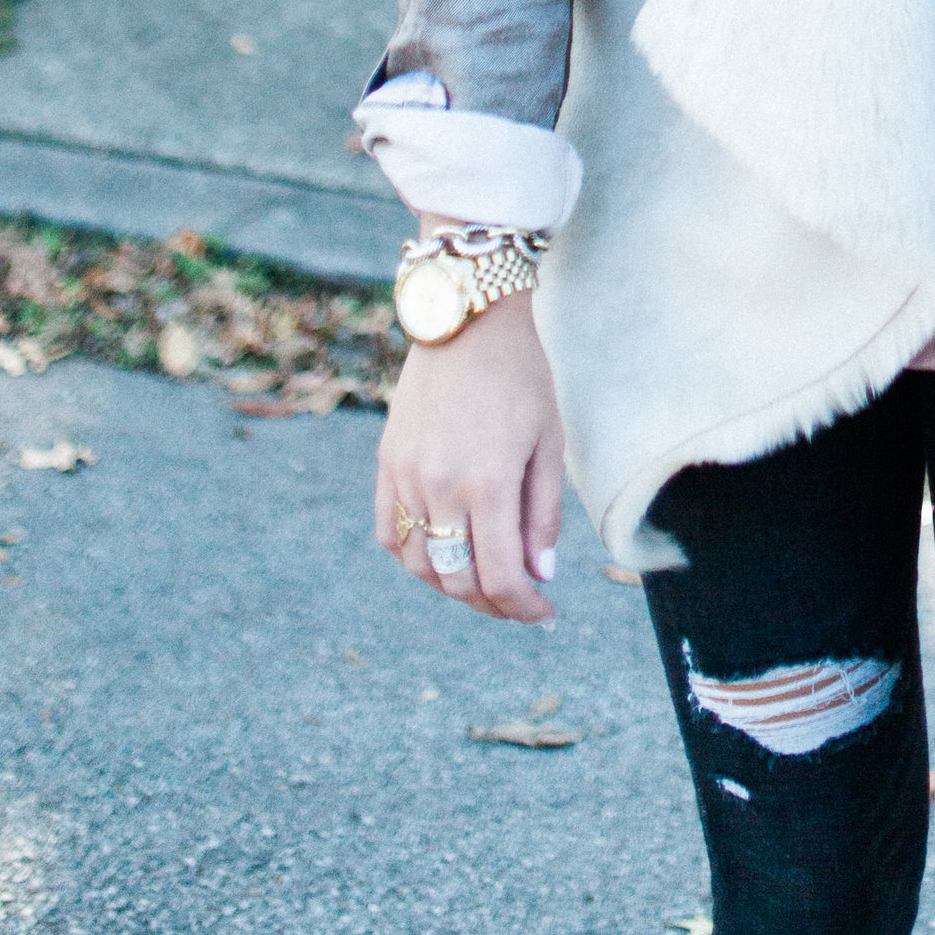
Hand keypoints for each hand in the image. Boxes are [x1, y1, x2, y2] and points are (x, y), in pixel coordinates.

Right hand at [376, 286, 563, 625]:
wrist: (466, 319)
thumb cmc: (520, 375)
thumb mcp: (548, 441)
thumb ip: (543, 513)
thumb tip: (540, 574)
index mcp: (488, 482)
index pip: (500, 576)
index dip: (524, 608)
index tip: (544, 615)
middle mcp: (440, 486)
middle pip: (458, 580)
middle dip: (492, 603)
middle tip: (519, 603)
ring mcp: (406, 476)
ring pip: (420, 566)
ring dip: (452, 586)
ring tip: (484, 580)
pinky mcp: (386, 464)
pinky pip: (389, 534)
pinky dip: (415, 556)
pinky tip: (444, 552)